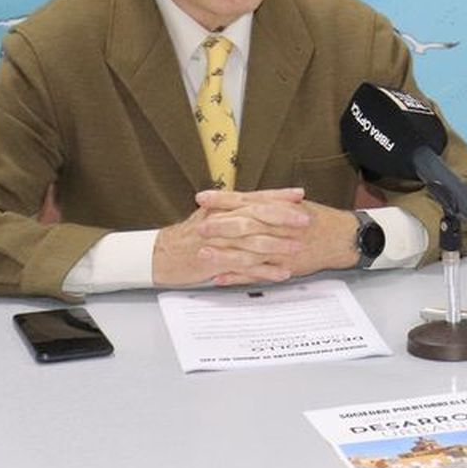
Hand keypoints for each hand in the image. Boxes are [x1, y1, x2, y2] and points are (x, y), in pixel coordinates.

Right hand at [152, 188, 307, 286]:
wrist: (160, 255)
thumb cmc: (188, 236)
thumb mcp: (210, 215)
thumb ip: (232, 209)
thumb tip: (259, 203)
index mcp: (223, 208)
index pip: (254, 198)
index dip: (278, 196)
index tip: (299, 194)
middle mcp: (222, 221)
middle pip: (257, 216)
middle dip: (283, 217)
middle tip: (306, 219)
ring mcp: (220, 242)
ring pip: (253, 242)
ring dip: (278, 245)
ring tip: (298, 247)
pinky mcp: (216, 263)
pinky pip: (245, 267)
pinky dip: (265, 271)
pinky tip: (282, 273)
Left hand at [195, 190, 364, 284]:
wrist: (342, 238)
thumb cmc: (318, 219)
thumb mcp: (294, 203)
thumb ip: (268, 201)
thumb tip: (241, 199)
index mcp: (280, 210)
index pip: (246, 201)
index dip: (223, 200)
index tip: (202, 197)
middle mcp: (279, 229)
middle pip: (245, 226)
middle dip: (221, 227)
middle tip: (199, 227)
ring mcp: (281, 251)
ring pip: (248, 253)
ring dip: (224, 255)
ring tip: (202, 255)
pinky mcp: (283, 268)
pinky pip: (257, 275)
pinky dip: (238, 277)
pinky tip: (219, 278)